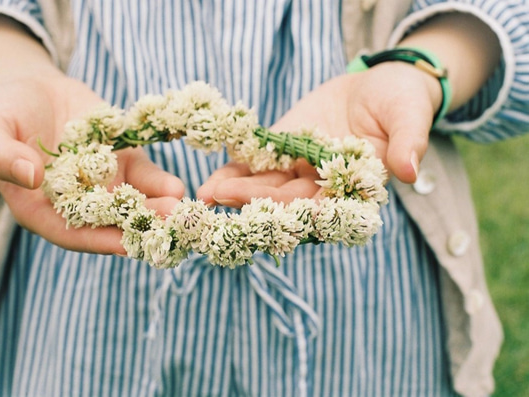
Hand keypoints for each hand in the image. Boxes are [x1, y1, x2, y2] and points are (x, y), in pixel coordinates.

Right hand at [0, 72, 183, 253]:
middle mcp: (77, 203)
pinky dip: (160, 183)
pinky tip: (177, 187)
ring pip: (134, 204)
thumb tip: (30, 176)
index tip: (127, 245)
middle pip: (110, 224)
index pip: (71, 232)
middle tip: (168, 229)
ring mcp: (104, 184)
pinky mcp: (123, 163)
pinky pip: (144, 177)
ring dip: (157, 210)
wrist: (32, 87)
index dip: (99, 240)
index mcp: (40, 207)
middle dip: (139, 228)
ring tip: (180, 209)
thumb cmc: (2, 112)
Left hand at [198, 61, 440, 206]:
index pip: (326, 206)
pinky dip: (235, 171)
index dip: (297, 211)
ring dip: (236, 191)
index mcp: (355, 189)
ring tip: (206, 193)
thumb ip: (409, 142)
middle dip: (254, 201)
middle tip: (220, 198)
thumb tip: (410, 171)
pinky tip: (210, 178)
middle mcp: (324, 187)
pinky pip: (257, 164)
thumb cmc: (402, 102)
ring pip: (266, 187)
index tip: (269, 215)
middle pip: (287, 201)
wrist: (379, 86)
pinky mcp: (283, 150)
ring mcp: (300, 170)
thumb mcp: (410, 116)